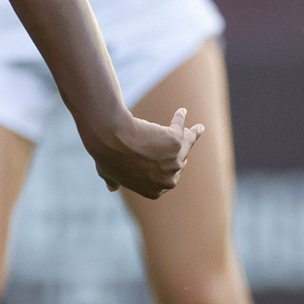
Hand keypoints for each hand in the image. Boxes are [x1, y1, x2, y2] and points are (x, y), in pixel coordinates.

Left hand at [86, 107, 204, 198]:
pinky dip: (179, 118)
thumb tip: (111, 188)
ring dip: (191, 135)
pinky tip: (181, 111)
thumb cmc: (107, 155)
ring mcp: (174, 161)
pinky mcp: (176, 141)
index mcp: (154, 191)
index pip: (167, 178)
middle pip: (179, 162)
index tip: (168, 158)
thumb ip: (113, 181)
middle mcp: (168, 179)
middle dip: (180, 151)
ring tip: (197, 128)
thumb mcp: (108, 172)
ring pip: (186, 144)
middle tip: (183, 138)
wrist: (110, 139)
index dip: (168, 167)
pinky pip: (179, 127)